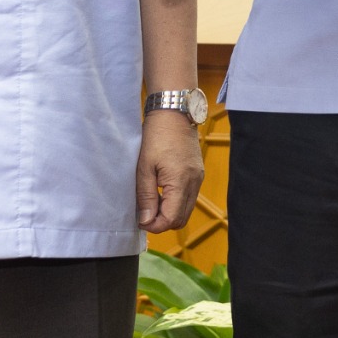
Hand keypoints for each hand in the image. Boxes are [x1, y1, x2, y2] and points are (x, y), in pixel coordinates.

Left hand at [136, 107, 205, 233]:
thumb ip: (146, 196)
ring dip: (169, 212)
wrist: (174, 113)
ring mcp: (198, 178)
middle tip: (144, 212)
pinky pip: (189, 198)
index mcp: (181, 182)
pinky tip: (162, 192)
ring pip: (186, 210)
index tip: (140, 219)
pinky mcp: (198, 174)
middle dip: (162, 222)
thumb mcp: (144, 167)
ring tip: (152, 201)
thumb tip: (146, 221)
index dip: (154, 225)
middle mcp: (194, 183)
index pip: (171, 219)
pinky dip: (176, 202)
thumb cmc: (157, 136)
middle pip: (181, 219)